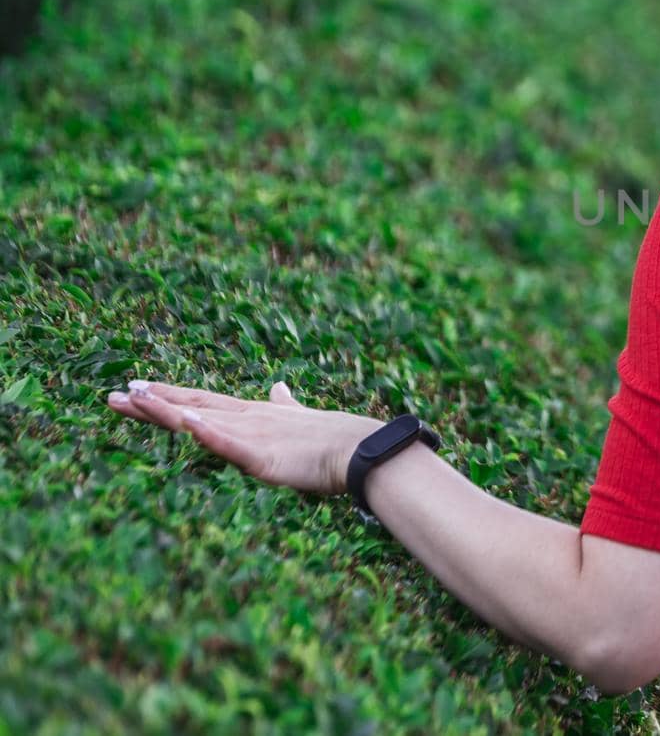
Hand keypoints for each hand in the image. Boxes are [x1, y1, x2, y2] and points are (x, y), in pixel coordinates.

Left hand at [108, 380, 382, 493]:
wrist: (361, 449)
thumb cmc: (334, 439)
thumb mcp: (302, 417)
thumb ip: (286, 404)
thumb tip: (279, 386)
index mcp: (254, 414)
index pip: (202, 401)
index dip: (169, 395)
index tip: (137, 387)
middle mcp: (247, 420)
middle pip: (191, 407)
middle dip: (152, 402)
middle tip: (114, 394)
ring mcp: (253, 436)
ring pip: (201, 421)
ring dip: (166, 410)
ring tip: (135, 400)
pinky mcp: (263, 457)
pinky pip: (230, 445)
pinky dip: (207, 433)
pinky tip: (186, 422)